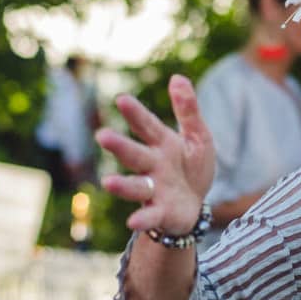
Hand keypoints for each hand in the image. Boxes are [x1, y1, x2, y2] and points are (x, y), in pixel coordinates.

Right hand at [97, 76, 214, 233]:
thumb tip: (178, 77)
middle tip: (102, 136)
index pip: (147, 126)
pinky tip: (131, 222)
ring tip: (108, 182)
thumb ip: (187, 110)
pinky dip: (141, 219)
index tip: (122, 99)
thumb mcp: (198, 136)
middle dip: (120, 146)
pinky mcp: (162, 213)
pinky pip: (150, 216)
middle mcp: (153, 166)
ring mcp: (155, 190)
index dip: (135, 114)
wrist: (195, 207)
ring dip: (122, 185)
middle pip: (135, 155)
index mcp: (163, 144)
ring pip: (136, 186)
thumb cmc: (192, 168)